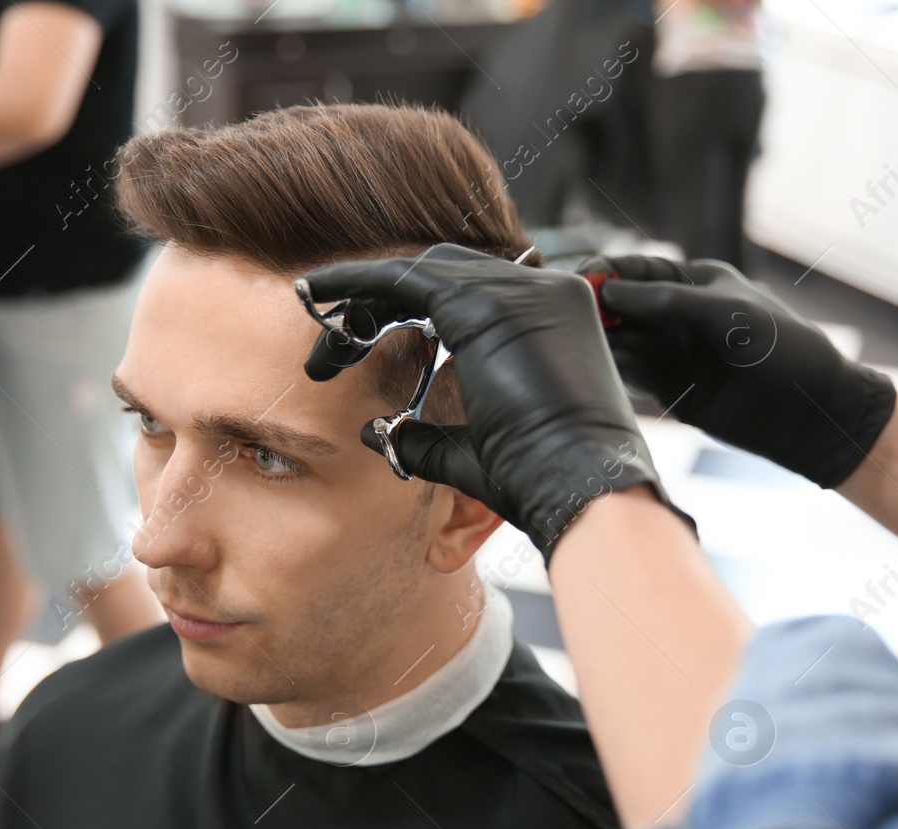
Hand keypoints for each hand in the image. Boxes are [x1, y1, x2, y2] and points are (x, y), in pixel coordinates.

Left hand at [299, 244, 687, 560]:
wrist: (581, 489)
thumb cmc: (541, 483)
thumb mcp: (477, 451)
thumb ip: (429, 437)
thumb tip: (379, 432)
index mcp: (550, 321)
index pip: (465, 294)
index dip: (405, 310)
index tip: (354, 338)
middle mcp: (543, 292)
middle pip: (441, 274)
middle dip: (379, 304)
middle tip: (328, 349)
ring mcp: (522, 290)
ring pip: (421, 270)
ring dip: (363, 297)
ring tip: (318, 333)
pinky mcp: (491, 302)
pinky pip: (404, 277)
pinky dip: (357, 282)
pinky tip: (316, 293)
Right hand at [587, 255, 896, 487]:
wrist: (809, 413)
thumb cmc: (781, 349)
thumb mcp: (727, 315)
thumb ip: (667, 303)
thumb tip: (609, 294)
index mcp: (695, 283)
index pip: (636, 271)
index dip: (604, 273)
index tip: (575, 280)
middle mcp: (677, 316)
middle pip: (621, 306)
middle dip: (593, 308)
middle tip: (561, 315)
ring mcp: (672, 353)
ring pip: (622, 342)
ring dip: (598, 341)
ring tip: (569, 342)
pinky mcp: (669, 389)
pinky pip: (631, 374)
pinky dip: (611, 370)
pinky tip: (591, 369)